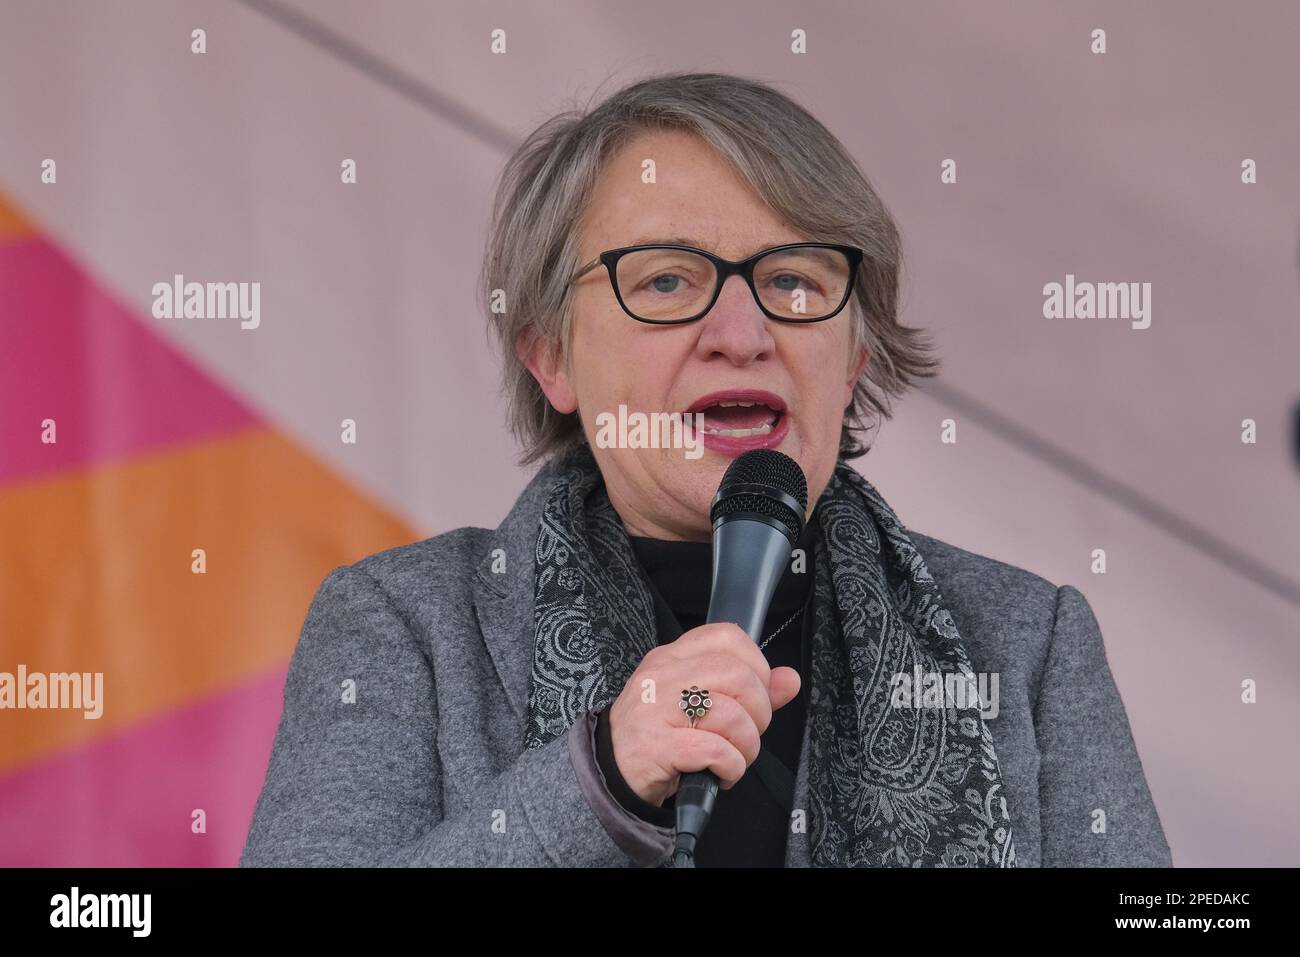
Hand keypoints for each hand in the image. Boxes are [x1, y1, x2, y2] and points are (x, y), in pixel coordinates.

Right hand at [604, 622, 800, 806]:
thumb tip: (790, 679)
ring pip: (731, 715)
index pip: (726, 637)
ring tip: (733, 758)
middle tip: (746, 734)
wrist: (609, 774)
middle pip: (738, 676)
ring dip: (746, 747)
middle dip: (759, 712)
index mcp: (671, 658)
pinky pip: (715, 750)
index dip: (756, 665)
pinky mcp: (656, 746)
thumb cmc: (658, 736)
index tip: (754, 694)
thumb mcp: (697, 704)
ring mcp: (656, 710)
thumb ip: (747, 690)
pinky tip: (721, 773)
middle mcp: (662, 677)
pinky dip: (731, 767)